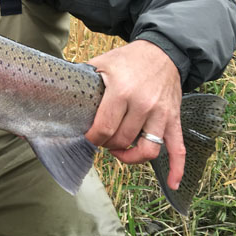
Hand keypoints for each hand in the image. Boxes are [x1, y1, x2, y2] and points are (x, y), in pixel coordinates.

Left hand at [84, 39, 184, 189]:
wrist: (163, 52)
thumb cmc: (128, 59)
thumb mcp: (101, 63)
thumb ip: (81, 77)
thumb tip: (57, 90)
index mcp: (122, 92)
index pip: (104, 128)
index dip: (92, 138)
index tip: (88, 136)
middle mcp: (144, 105)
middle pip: (122, 140)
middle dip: (107, 145)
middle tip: (102, 139)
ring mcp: (161, 114)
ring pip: (147, 150)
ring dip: (130, 157)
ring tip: (119, 152)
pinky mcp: (174, 119)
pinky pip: (178, 148)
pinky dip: (177, 168)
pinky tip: (173, 183)